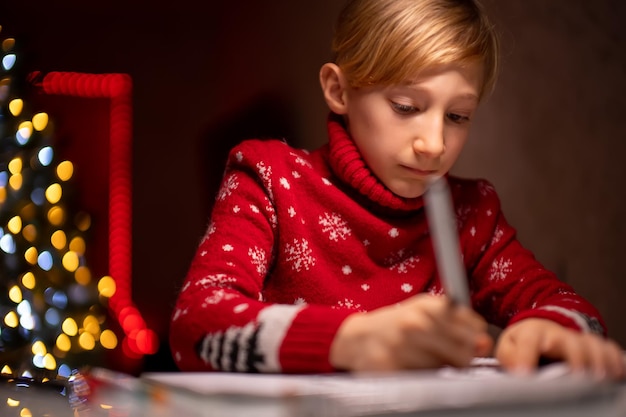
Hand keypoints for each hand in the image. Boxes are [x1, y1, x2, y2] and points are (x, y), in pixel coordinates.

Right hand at [329, 294, 492, 370]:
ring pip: (445, 368)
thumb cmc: (396, 325)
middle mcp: (413, 324)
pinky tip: (414, 366)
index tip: (473, 342)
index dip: (476, 339)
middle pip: (463, 352)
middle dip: (463, 358)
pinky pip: (423, 379)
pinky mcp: (391, 367)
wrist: (357, 338)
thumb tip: (485, 343)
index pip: (472, 326)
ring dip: (441, 368)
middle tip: (452, 358)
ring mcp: (401, 346)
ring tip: (426, 359)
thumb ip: (457, 323)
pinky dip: (423, 376)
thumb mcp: (425, 312)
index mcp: (425, 306)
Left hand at [495, 318, 624, 379]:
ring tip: (599, 378)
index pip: (530, 341)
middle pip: (567, 341)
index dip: (526, 357)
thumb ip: (510, 357)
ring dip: (597, 360)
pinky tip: (616, 373)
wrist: (541, 328)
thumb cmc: (523, 343)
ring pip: (590, 345)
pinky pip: (608, 349)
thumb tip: (518, 371)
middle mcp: (557, 334)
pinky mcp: (592, 346)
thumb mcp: (508, 347)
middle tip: (576, 375)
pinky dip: (614, 359)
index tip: (526, 374)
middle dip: (573, 356)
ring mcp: (577, 339)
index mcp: (532, 332)